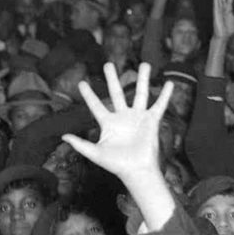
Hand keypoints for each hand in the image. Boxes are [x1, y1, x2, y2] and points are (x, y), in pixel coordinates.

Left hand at [62, 62, 171, 181]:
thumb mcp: (95, 153)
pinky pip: (159, 105)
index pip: (96, 105)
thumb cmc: (116, 164)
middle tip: (108, 64)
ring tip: (145, 64)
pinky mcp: (151, 121)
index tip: (82, 83)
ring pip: (140, 93)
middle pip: (117, 93)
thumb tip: (63, 137)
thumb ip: (80, 144)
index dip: (88, 95)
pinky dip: (165, 95)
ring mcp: (138, 117)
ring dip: (143, 79)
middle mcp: (123, 117)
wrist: (136, 170)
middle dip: (112, 79)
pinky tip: (169, 83)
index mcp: (108, 123)